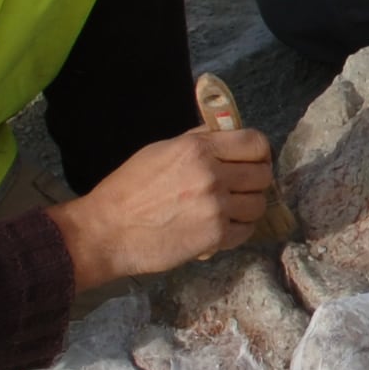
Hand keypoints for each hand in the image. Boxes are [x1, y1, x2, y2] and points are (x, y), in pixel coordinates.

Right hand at [49, 120, 275, 290]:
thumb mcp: (161, 150)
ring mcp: (215, 207)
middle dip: (254, 180)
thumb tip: (226, 133)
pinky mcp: (214, 236)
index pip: (255, 143)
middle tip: (239, 187)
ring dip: (246, 207)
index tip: (252, 160)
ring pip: (258, 204)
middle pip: (262, 174)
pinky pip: (246, 230)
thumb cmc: (128, 189)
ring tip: (228, 209)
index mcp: (198, 148)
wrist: (106, 231)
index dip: (258, 152)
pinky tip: (220, 227)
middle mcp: (212, 175)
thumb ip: (198, 140)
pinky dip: (237, 230)